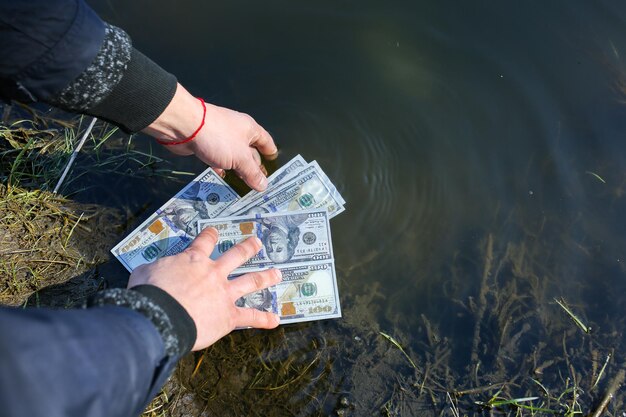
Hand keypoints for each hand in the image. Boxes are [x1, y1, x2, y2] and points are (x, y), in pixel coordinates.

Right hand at [127, 227, 281, 350]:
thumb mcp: (145, 272)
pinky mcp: (229, 316)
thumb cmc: (149, 293)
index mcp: (193, 260)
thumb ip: (154, 269)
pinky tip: (276, 320)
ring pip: (251, 281)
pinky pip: (251, 317)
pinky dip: (264, 319)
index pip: (204, 241)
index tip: (214, 231)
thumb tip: (152, 271)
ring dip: (266, 277)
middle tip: (258, 242)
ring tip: (277, 273)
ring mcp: (224, 293)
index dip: (210, 235)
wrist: (160, 316)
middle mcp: (214, 273)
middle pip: (236, 255)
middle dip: (249, 247)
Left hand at [143, 83, 277, 190]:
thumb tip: (264, 186)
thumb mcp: (240, 158)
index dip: (271, 153)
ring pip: (233, 156)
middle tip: (258, 183)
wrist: (185, 126)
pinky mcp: (207, 144)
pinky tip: (223, 178)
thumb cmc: (219, 137)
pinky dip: (221, 168)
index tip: (274, 165)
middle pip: (250, 151)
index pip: (266, 141)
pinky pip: (218, 158)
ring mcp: (221, 138)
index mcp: (250, 129)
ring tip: (243, 185)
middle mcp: (237, 132)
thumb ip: (252, 173)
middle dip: (254, 166)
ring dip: (237, 169)